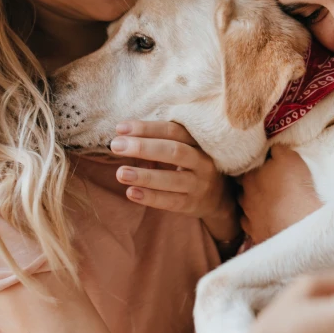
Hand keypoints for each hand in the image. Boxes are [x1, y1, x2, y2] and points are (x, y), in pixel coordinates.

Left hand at [110, 120, 238, 241]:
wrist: (217, 197)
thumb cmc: (189, 166)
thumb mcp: (182, 149)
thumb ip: (159, 143)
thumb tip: (123, 139)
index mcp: (198, 141)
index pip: (173, 130)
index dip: (146, 128)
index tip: (120, 128)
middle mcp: (202, 161)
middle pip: (173, 151)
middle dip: (143, 147)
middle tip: (116, 146)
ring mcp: (199, 184)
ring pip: (172, 178)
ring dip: (144, 175)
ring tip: (120, 173)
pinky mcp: (192, 204)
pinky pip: (170, 201)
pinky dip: (150, 197)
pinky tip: (131, 193)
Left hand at [239, 145, 320, 242]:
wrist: (295, 222)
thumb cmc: (292, 186)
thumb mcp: (288, 157)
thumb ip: (277, 150)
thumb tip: (271, 147)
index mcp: (249, 176)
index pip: (244, 167)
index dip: (252, 165)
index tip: (259, 165)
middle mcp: (244, 196)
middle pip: (242, 187)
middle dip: (249, 184)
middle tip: (262, 182)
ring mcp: (248, 216)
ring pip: (244, 207)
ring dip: (251, 203)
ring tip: (262, 201)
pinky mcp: (255, 233)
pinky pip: (251, 225)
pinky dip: (255, 221)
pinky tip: (262, 219)